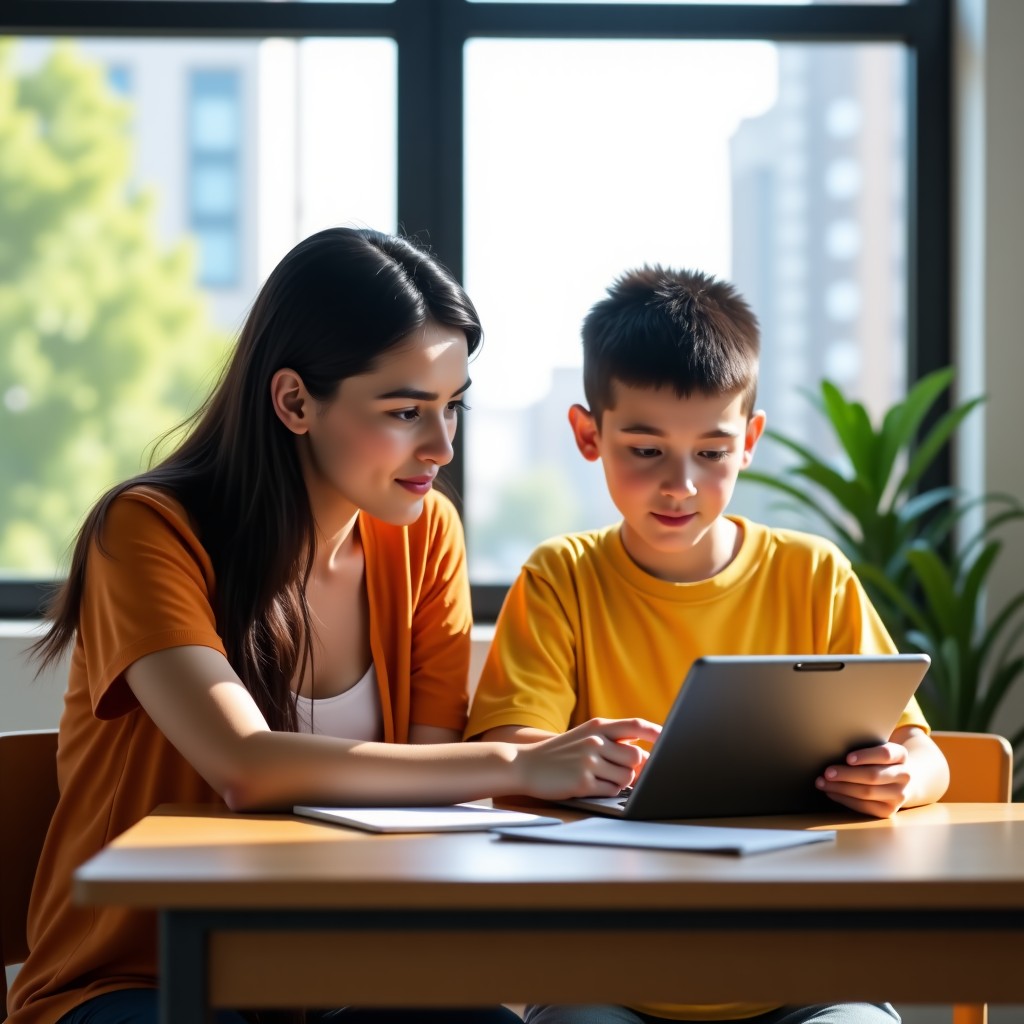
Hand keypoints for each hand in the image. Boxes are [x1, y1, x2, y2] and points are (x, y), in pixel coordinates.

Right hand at [515, 717, 661, 800]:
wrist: (525, 764)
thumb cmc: (560, 753)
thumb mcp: (584, 735)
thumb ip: (612, 738)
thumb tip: (644, 753)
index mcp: (598, 726)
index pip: (635, 726)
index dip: (656, 732)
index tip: (672, 739)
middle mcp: (595, 740)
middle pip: (637, 757)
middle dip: (635, 768)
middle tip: (618, 770)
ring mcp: (589, 761)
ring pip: (627, 777)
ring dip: (620, 782)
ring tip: (600, 777)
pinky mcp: (583, 782)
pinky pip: (611, 791)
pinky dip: (606, 791)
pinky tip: (590, 785)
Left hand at [815, 741, 912, 817]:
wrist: (899, 781)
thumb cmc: (878, 760)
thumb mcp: (876, 749)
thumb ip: (863, 747)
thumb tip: (832, 748)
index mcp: (901, 755)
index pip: (885, 754)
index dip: (866, 756)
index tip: (847, 758)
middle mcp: (904, 776)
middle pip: (873, 776)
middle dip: (847, 774)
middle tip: (827, 772)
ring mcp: (899, 795)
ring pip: (866, 792)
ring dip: (841, 788)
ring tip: (822, 783)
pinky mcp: (889, 811)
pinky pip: (864, 807)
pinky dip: (844, 799)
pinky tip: (831, 793)